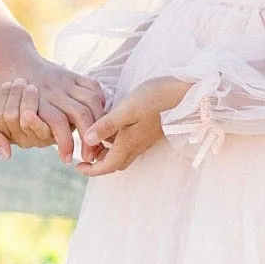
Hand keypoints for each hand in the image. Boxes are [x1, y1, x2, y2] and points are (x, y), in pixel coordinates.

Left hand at [0, 57, 106, 161]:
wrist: (9, 57)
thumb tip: (6, 156)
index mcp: (35, 102)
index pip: (57, 124)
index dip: (64, 143)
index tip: (66, 160)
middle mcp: (53, 92)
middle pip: (81, 114)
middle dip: (89, 137)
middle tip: (90, 156)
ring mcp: (65, 82)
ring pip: (92, 101)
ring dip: (99, 122)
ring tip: (100, 140)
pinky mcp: (72, 75)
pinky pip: (93, 86)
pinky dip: (101, 101)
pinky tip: (101, 116)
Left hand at [76, 75, 193, 176]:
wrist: (186, 93)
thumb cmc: (155, 98)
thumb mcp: (126, 109)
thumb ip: (106, 125)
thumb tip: (86, 141)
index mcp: (128, 143)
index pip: (107, 166)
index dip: (91, 170)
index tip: (77, 166)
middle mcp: (137, 145)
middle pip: (114, 163)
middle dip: (98, 162)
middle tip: (84, 152)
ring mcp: (145, 139)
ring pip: (122, 153)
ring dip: (107, 151)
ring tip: (94, 137)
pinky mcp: (150, 130)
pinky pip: (129, 143)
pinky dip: (116, 141)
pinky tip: (112, 124)